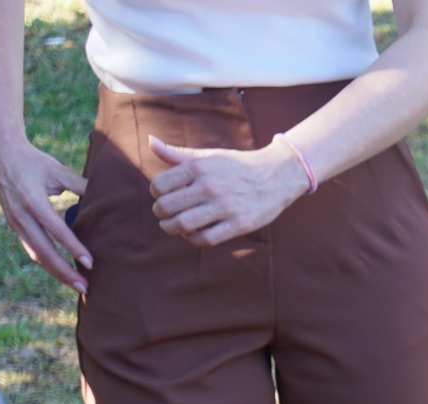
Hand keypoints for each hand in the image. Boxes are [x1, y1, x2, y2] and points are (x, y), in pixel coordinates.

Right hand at [0, 133, 90, 289]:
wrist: (0, 154)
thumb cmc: (34, 161)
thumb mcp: (58, 170)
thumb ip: (81, 185)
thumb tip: (108, 199)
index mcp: (32, 200)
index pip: (56, 230)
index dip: (73, 247)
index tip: (90, 263)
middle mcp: (20, 215)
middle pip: (44, 250)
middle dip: (65, 271)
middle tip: (85, 287)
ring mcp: (15, 223)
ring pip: (36, 255)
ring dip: (57, 273)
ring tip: (77, 285)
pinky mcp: (14, 227)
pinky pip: (31, 250)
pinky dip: (48, 264)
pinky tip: (63, 273)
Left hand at [147, 135, 308, 246]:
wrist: (276, 175)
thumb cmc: (237, 166)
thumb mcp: (208, 156)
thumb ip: (177, 153)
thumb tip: (151, 141)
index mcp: (199, 167)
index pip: (159, 185)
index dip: (156, 194)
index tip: (162, 196)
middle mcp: (209, 186)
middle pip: (167, 207)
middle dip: (160, 213)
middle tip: (164, 214)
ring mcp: (224, 206)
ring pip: (183, 225)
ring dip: (171, 228)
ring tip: (173, 226)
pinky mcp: (239, 224)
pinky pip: (206, 238)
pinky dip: (193, 238)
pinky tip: (193, 233)